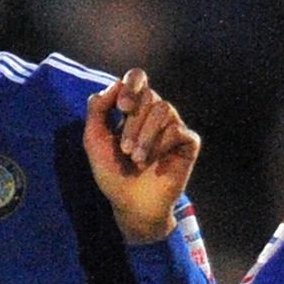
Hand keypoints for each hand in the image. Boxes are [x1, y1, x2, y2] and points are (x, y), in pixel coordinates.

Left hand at [84, 68, 200, 242]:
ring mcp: (173, 126)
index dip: (132, 85)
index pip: (137, 78)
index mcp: (133, 108)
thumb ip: (97, 110)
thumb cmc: (112, 173)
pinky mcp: (188, 143)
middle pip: (149, 96)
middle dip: (133, 122)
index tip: (122, 106)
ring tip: (136, 159)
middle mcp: (155, 114)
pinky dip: (161, 145)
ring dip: (145, 135)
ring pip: (165, 109)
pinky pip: (178, 130)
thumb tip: (113, 84)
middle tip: (124, 149)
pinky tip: (152, 162)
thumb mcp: (94, 140)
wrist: (130, 204)